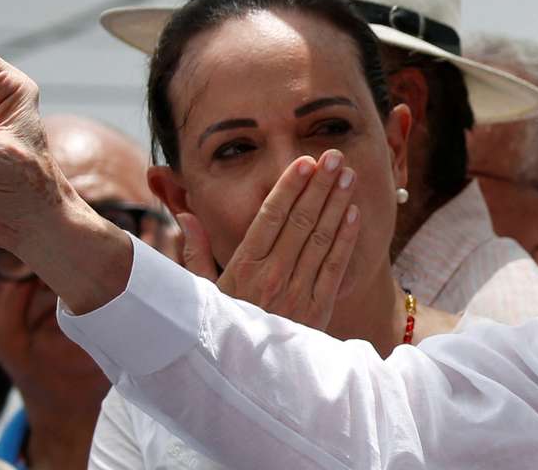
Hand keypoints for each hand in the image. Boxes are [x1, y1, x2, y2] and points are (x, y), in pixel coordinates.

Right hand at [178, 150, 360, 330]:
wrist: (247, 379)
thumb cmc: (221, 330)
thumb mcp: (200, 294)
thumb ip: (195, 252)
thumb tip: (185, 215)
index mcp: (243, 268)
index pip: (271, 217)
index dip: (289, 187)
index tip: (304, 162)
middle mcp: (273, 276)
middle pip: (301, 221)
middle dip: (319, 186)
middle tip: (335, 157)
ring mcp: (298, 292)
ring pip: (321, 239)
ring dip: (337, 204)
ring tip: (348, 176)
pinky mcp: (318, 309)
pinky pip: (335, 267)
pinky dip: (345, 238)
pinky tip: (353, 213)